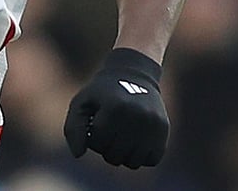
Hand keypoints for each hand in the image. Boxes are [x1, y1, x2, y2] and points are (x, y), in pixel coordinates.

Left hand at [64, 47, 168, 168]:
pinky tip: (136, 140)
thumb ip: (73, 129)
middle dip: (107, 148)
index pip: (98, 143)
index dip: (92, 138)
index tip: (95, 124)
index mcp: (114, 108)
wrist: (134, 74)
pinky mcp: (164, 129)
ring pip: (133, 162)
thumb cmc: (102, 93)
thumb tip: (78, 155)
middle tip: (108, 131)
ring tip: (121, 137)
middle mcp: (136, 116)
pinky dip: (142, 155)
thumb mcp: (81, 103)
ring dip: (124, 154)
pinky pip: (151, 160)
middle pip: (115, 156)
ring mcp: (153, 124)